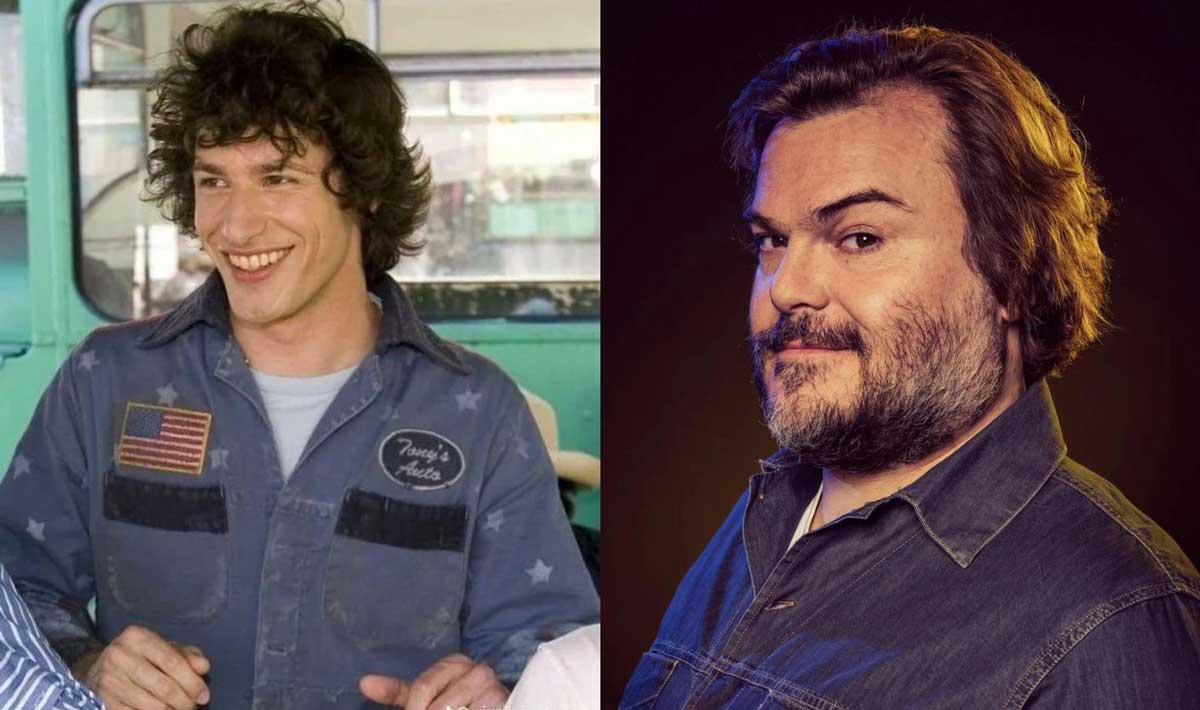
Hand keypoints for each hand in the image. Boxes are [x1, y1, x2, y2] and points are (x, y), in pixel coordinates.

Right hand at [72, 625, 209, 709]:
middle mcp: (120, 656)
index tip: (204, 695)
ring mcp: (109, 680)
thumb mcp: (164, 648)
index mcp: (137, 637)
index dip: (192, 681)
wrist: (99, 667)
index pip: (172, 661)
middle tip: (192, 706)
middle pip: (164, 686)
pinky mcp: (103, 701)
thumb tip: (203, 667)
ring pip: (152, 706)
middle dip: (184, 701)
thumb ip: (186, 655)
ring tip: (178, 708)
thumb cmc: (140, 656)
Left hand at [360, 653, 507, 709]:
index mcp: (453, 662)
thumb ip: (398, 692)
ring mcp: (491, 687)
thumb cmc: (457, 703)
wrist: (494, 707)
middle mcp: (476, 669)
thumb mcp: (426, 697)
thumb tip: (364, 683)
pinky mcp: (503, 702)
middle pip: (437, 707)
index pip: (421, 688)